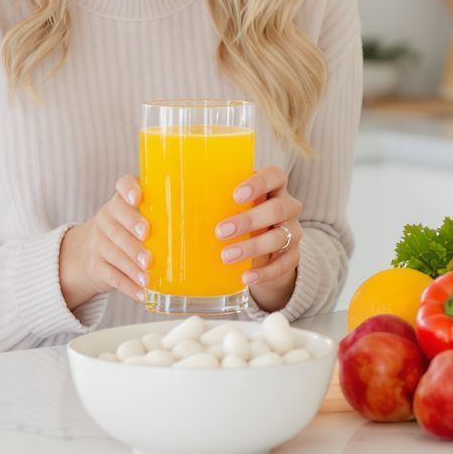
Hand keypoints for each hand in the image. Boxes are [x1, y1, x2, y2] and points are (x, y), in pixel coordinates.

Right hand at [59, 174, 149, 309]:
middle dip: (133, 235)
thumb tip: (203, 225)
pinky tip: (142, 292)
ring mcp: (98, 243)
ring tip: (147, 276)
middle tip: (147, 243)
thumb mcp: (137, 215)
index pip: (122, 186)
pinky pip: (111, 276)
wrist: (88, 251)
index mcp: (121, 201)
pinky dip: (127, 286)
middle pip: (117, 225)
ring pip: (114, 252)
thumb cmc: (128, 229)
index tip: (137, 198)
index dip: (129, 190)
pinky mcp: (95, 266)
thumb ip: (161, 214)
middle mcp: (107, 218)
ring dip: (132, 265)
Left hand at [215, 165, 301, 312]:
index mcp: (273, 186)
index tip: (236, 195)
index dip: (259, 183)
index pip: (274, 175)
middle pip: (277, 209)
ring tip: (226, 256)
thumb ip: (210, 198)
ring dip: (252, 247)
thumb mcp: (228, 204)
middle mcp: (287, 205)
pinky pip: (286, 263)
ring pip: (281, 237)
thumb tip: (159, 198)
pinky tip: (246, 278)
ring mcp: (293, 231)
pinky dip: (265, 272)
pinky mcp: (293, 255)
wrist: (264, 248)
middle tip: (220, 231)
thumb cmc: (238, 216)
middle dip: (249, 220)